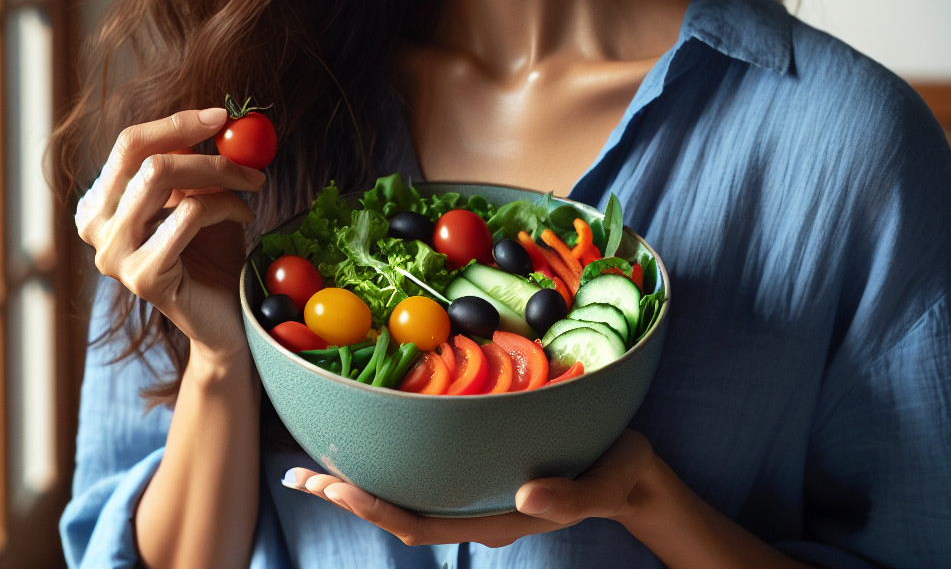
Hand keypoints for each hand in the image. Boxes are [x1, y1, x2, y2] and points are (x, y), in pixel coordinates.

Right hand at [75, 107, 265, 357]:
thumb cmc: (212, 251)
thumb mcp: (199, 196)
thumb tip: (217, 119)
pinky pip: (189, 214)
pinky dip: (226, 206)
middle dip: (206, 152)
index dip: (176, 123)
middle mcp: (96, 227)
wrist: (225, 314)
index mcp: (101, 202)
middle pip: (146, 159)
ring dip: (222, 176)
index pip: (130, 144)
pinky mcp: (142, 276)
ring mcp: (113, 255)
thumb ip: (194, 163)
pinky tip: (244, 218)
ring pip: (163, 178)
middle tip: (250, 162)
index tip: (221, 116)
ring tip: (251, 188)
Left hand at [282, 428, 655, 547]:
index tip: (333, 486)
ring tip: (319, 466)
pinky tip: (379, 446)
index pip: (421, 521)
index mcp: (498, 517)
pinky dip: (395, 464)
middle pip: (400, 512)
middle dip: (349, 495)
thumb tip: (525, 497)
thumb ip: (570, 497)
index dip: (374, 507)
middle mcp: (479, 510)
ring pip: (409, 496)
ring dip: (363, 483)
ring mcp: (480, 494)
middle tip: (300, 474)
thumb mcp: (604, 482)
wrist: (631, 476)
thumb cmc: (617, 473)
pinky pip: (431, 476)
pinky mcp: (485, 474)